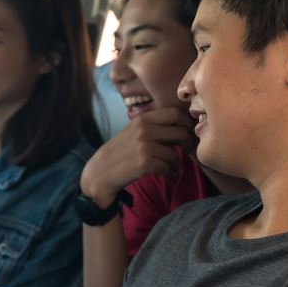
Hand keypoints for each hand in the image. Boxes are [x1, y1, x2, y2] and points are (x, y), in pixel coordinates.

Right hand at [79, 107, 194, 206]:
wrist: (100, 172)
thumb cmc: (120, 153)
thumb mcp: (133, 131)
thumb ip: (153, 126)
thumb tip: (182, 125)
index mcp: (142, 119)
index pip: (175, 113)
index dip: (187, 123)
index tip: (187, 133)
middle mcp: (144, 130)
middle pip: (181, 132)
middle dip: (187, 144)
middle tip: (185, 151)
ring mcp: (144, 146)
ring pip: (175, 153)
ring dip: (176, 163)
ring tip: (171, 167)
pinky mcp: (145, 163)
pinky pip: (168, 167)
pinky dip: (169, 172)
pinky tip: (165, 174)